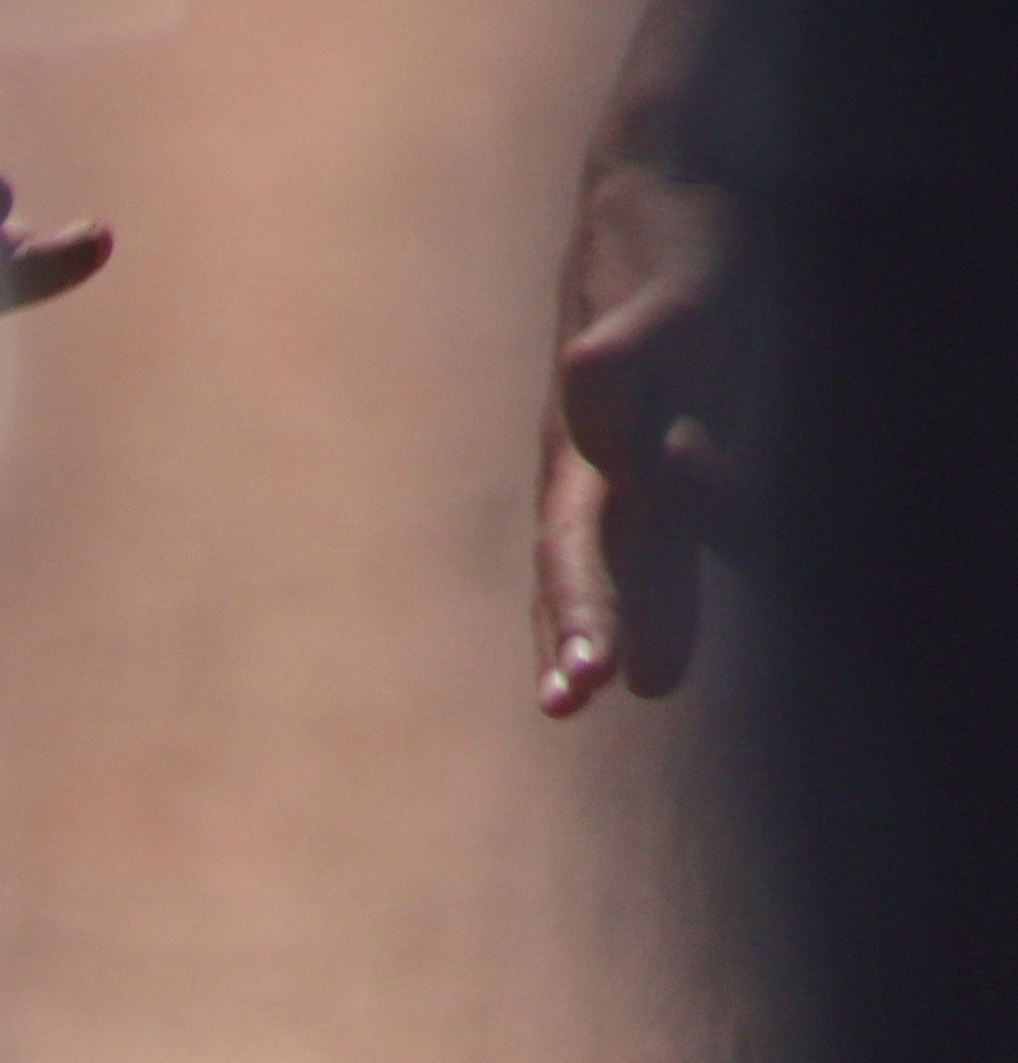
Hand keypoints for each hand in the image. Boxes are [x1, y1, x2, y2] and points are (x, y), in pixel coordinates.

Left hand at [535, 136, 742, 713]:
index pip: (578, 575)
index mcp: (596, 479)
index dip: (571, 637)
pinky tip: (594, 363)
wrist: (654, 181)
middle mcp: (600, 439)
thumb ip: (660, 564)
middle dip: (583, 606)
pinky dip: (615, 352)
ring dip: (625, 487)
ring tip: (649, 534)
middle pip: (584, 532)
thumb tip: (651, 685)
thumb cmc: (658, 336)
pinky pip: (636, 330)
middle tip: (577, 687)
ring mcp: (631, 371)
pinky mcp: (669, 297)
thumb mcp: (655, 453)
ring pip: (621, 446)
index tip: (565, 710)